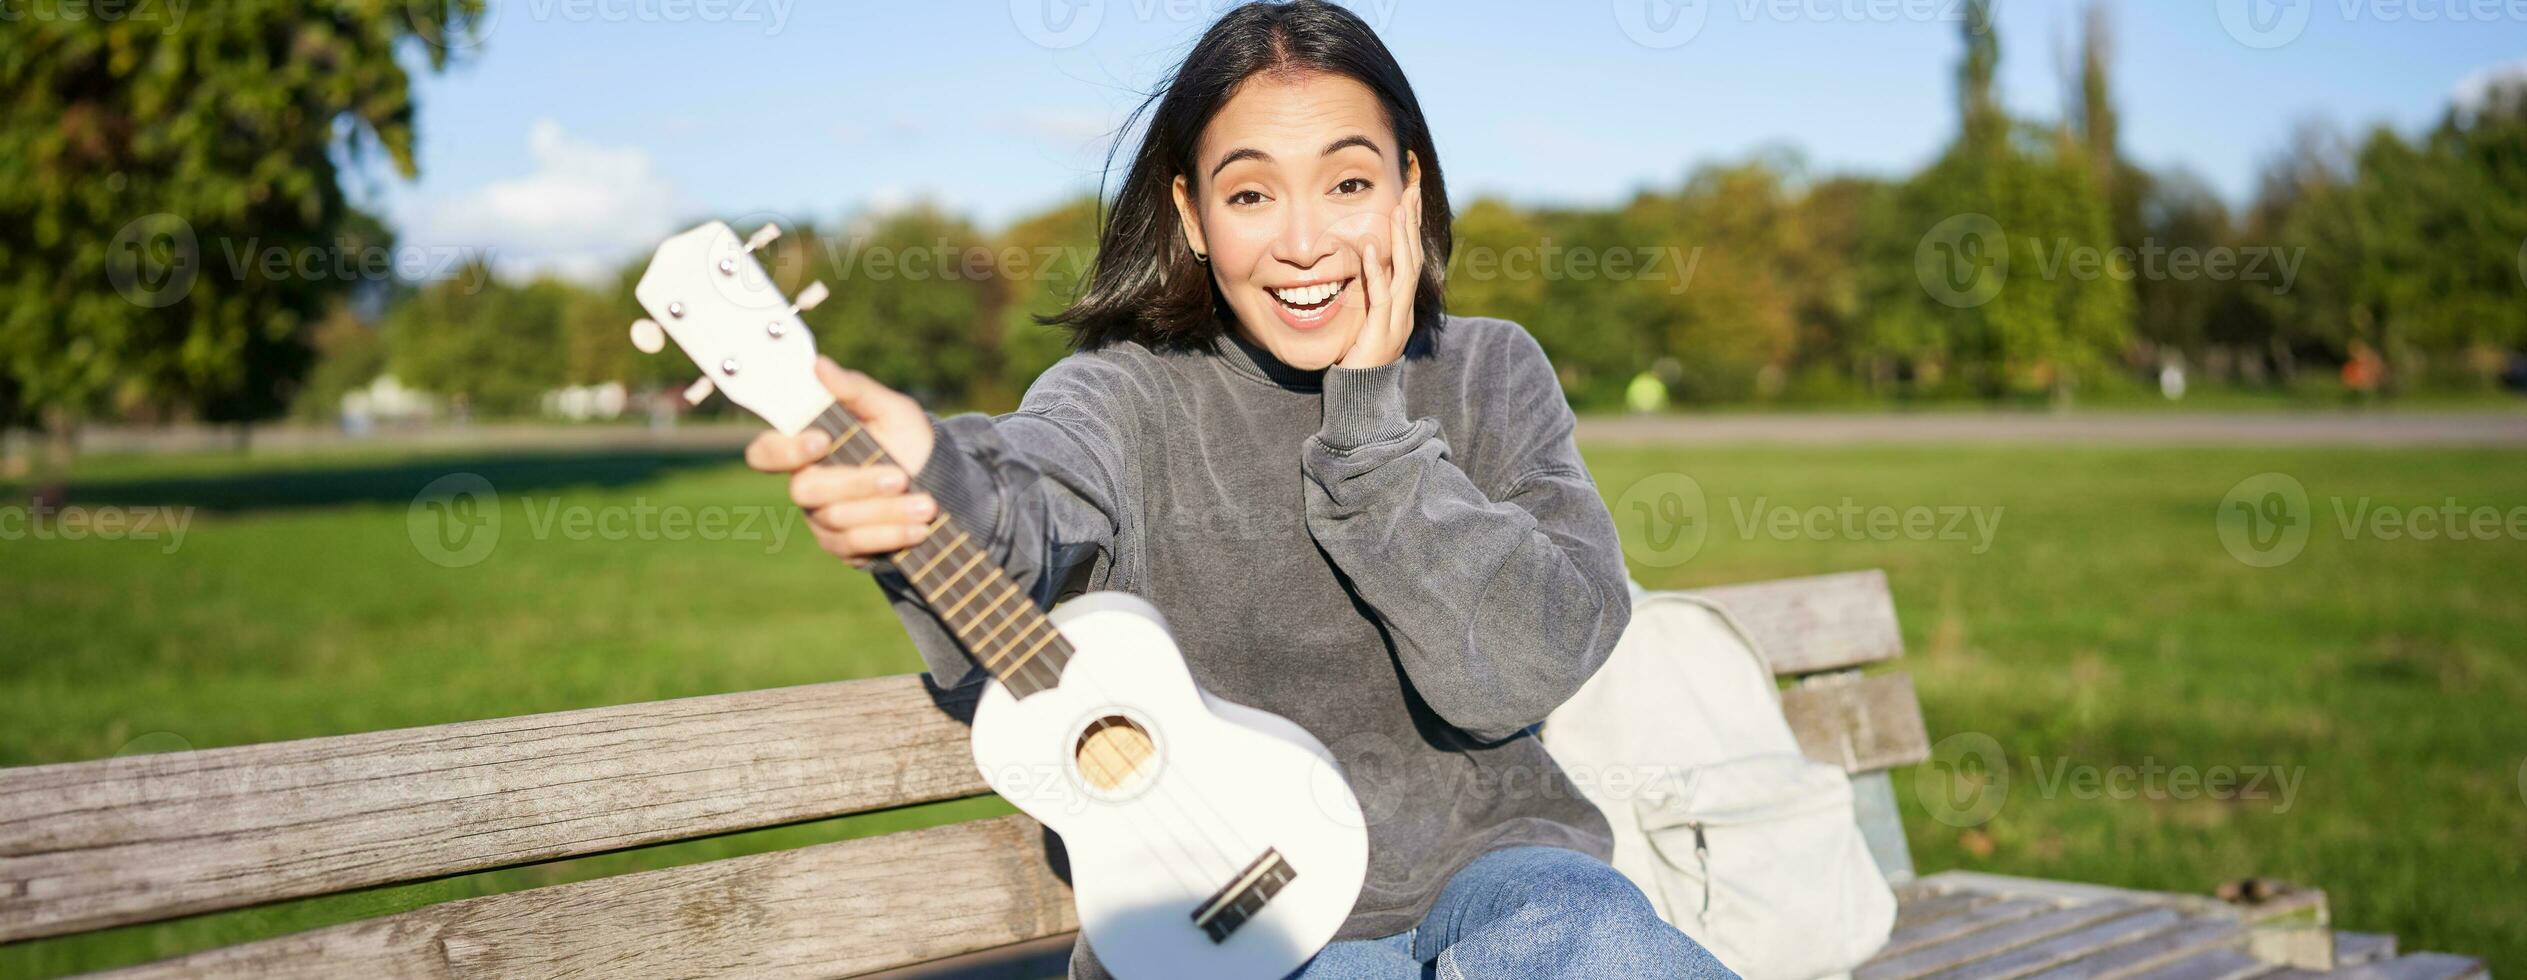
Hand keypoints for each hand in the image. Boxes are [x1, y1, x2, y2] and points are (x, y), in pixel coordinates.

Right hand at [745, 357, 938, 566]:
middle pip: (806, 491)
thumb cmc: (906, 438)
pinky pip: (856, 546)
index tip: (823, 440)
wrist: (939, 482)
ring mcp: (821, 519)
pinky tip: (919, 529)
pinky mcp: (843, 547)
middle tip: (901, 477)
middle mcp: (807, 483)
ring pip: (838, 520)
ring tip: (927, 505)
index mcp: (807, 446)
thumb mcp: (891, 409)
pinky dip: (890, 535)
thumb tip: (819, 365)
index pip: (765, 452)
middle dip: (858, 484)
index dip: (784, 450)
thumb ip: (856, 390)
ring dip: (886, 512)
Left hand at [1336, 181, 1423, 369]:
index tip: (1409, 200)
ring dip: (1400, 239)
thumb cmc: (1356, 362)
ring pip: (1404, 273)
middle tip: (1411, 191)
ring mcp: (1397, 322)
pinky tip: (1372, 248)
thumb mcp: (1363, 323)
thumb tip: (1360, 269)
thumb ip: (1366, 298)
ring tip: (1397, 210)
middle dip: (1412, 224)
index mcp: (1402, 307)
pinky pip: (1382, 296)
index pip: (1410, 260)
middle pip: (1413, 259)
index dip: (1411, 230)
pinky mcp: (1381, 333)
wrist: (1360, 400)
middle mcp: (1405, 311)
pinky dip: (1376, 270)